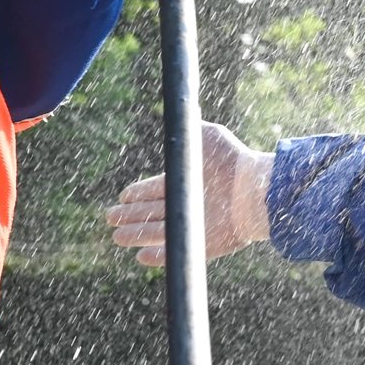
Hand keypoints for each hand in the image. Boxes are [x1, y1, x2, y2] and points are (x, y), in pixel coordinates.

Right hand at [106, 122, 272, 265]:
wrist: (254, 191)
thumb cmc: (232, 161)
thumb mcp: (209, 136)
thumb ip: (192, 126)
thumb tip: (185, 107)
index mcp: (186, 182)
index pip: (155, 189)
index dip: (137, 193)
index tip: (122, 196)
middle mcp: (188, 204)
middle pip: (151, 211)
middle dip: (129, 215)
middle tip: (110, 217)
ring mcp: (195, 226)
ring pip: (156, 232)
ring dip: (135, 235)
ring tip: (116, 236)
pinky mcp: (203, 245)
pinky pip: (175, 253)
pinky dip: (157, 256)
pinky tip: (141, 257)